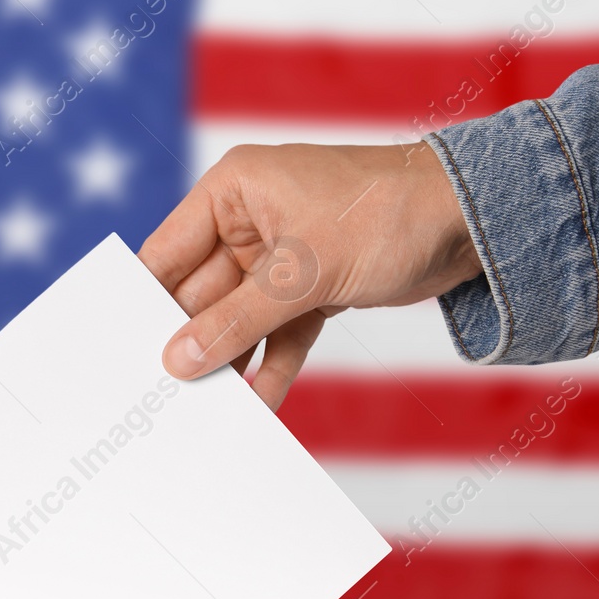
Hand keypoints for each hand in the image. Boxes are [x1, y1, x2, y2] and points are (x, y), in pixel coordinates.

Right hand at [138, 142, 482, 409]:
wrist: (474, 219)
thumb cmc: (387, 212)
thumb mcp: (302, 272)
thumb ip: (236, 320)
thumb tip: (179, 358)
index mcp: (232, 191)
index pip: (167, 253)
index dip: (145, 302)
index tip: (123, 350)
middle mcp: (249, 221)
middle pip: (199, 293)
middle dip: (190, 342)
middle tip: (165, 394)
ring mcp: (281, 257)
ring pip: (238, 318)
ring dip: (230, 359)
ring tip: (207, 408)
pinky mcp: (313, 286)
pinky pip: (278, 332)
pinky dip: (271, 364)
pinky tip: (259, 402)